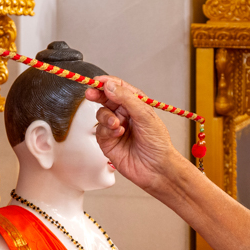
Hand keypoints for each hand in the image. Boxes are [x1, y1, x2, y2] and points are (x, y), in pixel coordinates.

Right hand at [84, 76, 183, 194]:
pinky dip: (106, 130)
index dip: (107, 83)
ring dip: (106, 117)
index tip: (97, 81)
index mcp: (136, 104)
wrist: (156, 168)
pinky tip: (117, 134)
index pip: (118, 88)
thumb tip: (109, 86)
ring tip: (117, 125)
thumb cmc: (158, 143)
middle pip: (105, 98)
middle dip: (98, 95)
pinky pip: (100, 130)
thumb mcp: (145, 115)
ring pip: (101, 114)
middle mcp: (124, 114)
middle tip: (91, 94)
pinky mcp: (108, 142)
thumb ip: (126, 99)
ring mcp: (115, 127)